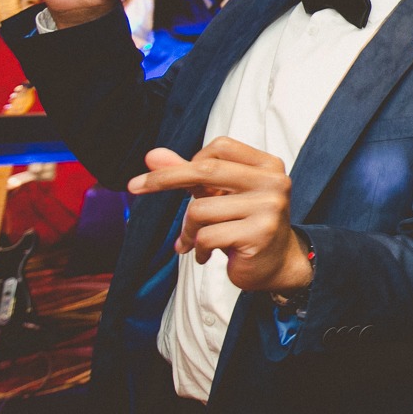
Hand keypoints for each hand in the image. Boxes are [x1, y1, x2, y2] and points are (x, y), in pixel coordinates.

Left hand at [127, 138, 311, 293]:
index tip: (167, 176)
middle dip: (164, 178)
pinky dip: (198, 248)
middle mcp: (273, 182)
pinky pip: (207, 236)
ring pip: (201, 210)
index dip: (188, 160)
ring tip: (195, 242)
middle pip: (207, 169)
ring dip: (188, 230)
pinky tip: (206, 254)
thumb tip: (152, 155)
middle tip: (135, 186)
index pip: (220, 147)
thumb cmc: (246, 225)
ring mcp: (269, 208)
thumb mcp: (219, 195)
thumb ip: (190, 174)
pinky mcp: (259, 234)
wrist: (277, 265)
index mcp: (268, 165)